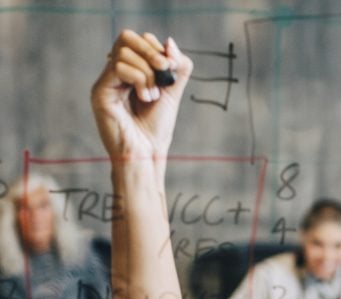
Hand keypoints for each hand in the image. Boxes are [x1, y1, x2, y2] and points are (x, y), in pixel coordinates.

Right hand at [91, 29, 192, 160]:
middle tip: (164, 69)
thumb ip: (177, 68)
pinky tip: (145, 97)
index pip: (138, 41)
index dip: (156, 47)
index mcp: (130, 73)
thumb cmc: (156, 131)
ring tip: (152, 96)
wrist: (146, 156)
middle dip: (150, 50)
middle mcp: (115, 75)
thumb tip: (170, 41)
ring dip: (146, 72)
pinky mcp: (100, 92)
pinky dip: (138, 78)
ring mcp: (106, 82)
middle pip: (126, 38)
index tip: (170, 66)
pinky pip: (119, 67)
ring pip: (124, 52)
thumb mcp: (172, 94)